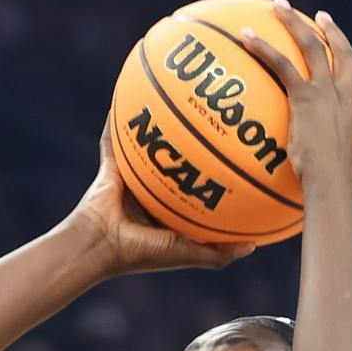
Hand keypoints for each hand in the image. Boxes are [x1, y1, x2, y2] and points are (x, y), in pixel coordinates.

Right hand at [66, 114, 256, 275]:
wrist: (98, 246)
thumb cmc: (140, 253)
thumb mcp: (185, 253)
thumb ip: (217, 254)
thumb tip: (253, 246)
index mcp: (167, 212)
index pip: (195, 189)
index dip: (212, 174)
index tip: (236, 158)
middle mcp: (150, 194)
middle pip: (175, 162)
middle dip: (190, 145)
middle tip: (212, 121)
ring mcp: (129, 179)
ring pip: (147, 147)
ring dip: (157, 127)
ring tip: (174, 102)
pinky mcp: (110, 167)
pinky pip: (113, 139)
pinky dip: (117, 120)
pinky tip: (128, 96)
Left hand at [235, 0, 351, 190]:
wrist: (332, 184)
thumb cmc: (332, 192)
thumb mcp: (337, 179)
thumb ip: (331, 173)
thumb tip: (321, 191)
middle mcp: (348, 99)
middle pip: (346, 55)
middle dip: (333, 33)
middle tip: (321, 18)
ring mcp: (329, 94)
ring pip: (313, 47)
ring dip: (295, 23)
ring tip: (280, 5)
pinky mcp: (307, 96)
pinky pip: (281, 65)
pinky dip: (263, 47)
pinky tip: (245, 35)